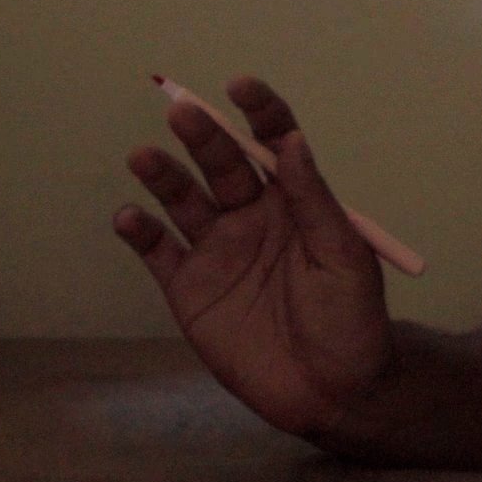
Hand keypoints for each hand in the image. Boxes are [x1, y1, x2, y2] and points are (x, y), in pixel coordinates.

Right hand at [113, 77, 390, 441]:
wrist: (334, 394)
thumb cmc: (352, 322)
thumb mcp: (344, 257)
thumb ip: (313, 200)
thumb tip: (291, 140)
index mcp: (293, 202)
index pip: (272, 143)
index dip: (258, 112)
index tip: (241, 87)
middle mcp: (250, 217)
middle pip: (220, 164)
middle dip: (202, 136)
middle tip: (182, 113)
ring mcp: (217, 251)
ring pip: (181, 200)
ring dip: (162, 176)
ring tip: (144, 157)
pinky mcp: (189, 288)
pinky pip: (157, 252)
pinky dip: (139, 232)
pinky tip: (130, 218)